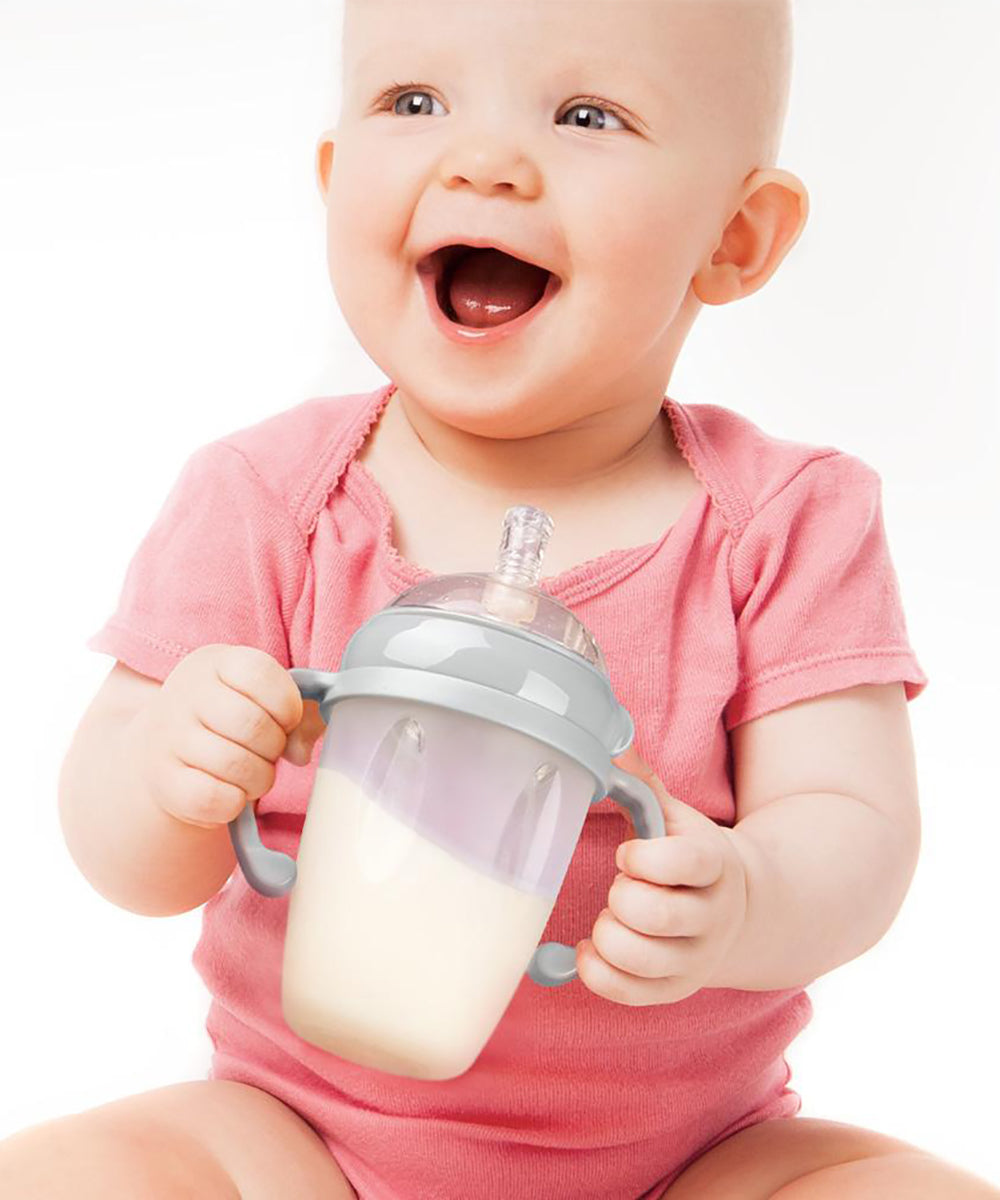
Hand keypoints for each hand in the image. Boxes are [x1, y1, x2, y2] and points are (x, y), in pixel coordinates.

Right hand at [126, 644, 320, 828]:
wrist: (166, 746)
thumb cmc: (230, 719)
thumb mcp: (264, 699)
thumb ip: (302, 715)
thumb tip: (300, 751)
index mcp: (215, 662)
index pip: (260, 674)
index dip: (287, 704)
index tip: (285, 720)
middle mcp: (186, 694)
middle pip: (252, 724)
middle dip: (274, 746)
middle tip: (269, 752)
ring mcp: (168, 737)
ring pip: (235, 765)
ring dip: (260, 778)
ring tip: (253, 774)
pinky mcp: (163, 780)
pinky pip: (212, 798)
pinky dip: (234, 802)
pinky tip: (232, 793)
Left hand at [575, 745, 748, 1005]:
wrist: (737, 910)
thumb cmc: (688, 856)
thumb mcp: (674, 816)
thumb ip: (642, 782)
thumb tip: (610, 743)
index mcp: (714, 864)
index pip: (682, 862)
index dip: (644, 857)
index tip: (627, 853)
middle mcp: (712, 916)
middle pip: (656, 916)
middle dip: (620, 898)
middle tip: (618, 886)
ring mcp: (697, 959)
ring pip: (639, 959)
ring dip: (607, 935)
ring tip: (610, 918)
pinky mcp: (676, 990)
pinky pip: (628, 993)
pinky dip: (596, 972)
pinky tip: (592, 949)